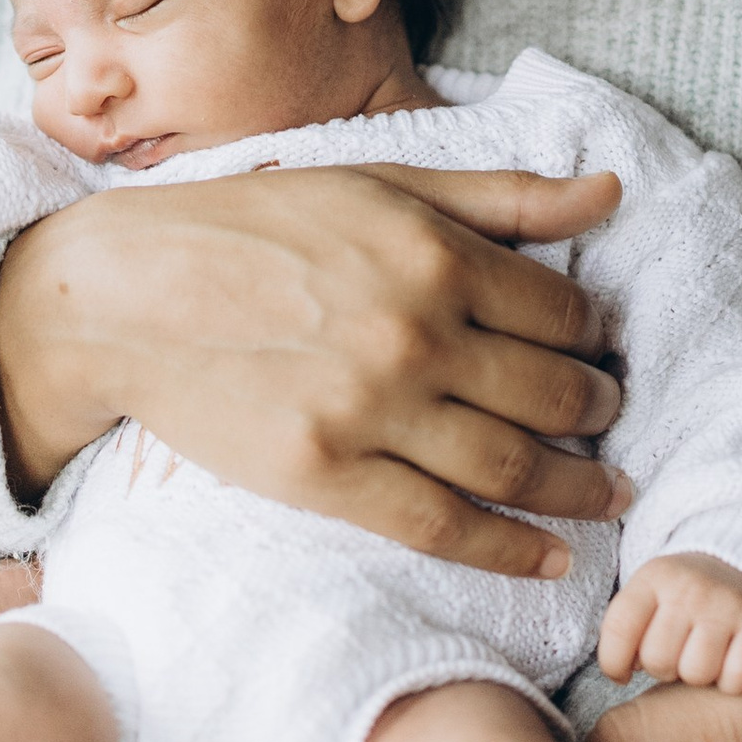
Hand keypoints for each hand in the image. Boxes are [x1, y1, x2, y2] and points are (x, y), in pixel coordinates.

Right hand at [0, 163, 630, 575]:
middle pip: (553, 394)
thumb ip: (501, 196)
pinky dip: (510, 549)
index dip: (596, 335)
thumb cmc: (257, 226)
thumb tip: (611, 190)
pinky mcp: (326, 477)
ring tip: (608, 493)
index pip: (564, 310)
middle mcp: (415, 332)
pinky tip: (550, 558)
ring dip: (578, 487)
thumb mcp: (382, 182)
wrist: (128, 294)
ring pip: (514, 466)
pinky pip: (443, 526)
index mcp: (434, 252)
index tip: (603, 349)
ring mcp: (371, 410)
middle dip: (600, 412)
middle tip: (613, 419)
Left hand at [598, 552, 741, 694]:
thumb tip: (621, 672)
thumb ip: (627, 628)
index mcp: (654, 577)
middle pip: (657, 660)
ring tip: (704, 655)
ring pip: (696, 674)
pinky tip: (731, 662)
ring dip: (699, 675)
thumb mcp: (650, 593)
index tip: (623, 671)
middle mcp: (689, 588)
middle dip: (663, 668)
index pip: (618, 630)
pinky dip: (732, 681)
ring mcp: (727, 605)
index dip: (613, 664)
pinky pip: (736, 680)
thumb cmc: (687, 593)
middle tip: (677, 653)